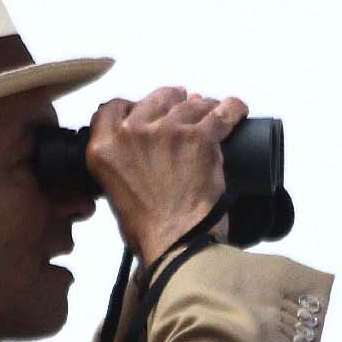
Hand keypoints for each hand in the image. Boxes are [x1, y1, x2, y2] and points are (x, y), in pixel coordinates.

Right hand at [85, 87, 248, 263]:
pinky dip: (233, 108)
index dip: (132, 106)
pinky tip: (237, 109)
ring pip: (191, 103)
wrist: (175, 243)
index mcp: (104, 147)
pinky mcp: (200, 138)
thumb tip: (147, 143)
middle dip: (172, 102)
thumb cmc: (147, 227)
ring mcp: (167, 131)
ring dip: (203, 107)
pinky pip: (223, 111)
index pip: (112, 107)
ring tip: (211, 113)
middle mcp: (132, 132)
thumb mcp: (114, 190)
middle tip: (182, 111)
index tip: (145, 112)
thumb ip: (121, 161)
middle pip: (156, 98)